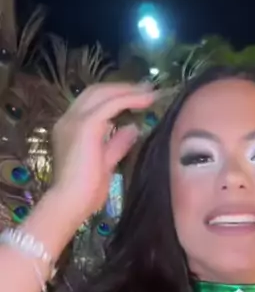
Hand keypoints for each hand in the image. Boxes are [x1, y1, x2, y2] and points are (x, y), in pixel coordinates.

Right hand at [51, 82, 156, 226]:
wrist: (70, 203)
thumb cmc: (85, 192)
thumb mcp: (106, 163)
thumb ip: (116, 144)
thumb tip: (132, 128)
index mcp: (70, 129)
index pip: (92, 103)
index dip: (115, 97)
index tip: (137, 97)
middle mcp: (69, 119)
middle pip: (95, 92)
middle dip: (122, 88)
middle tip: (147, 90)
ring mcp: (75, 120)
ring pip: (102, 94)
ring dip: (127, 91)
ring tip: (150, 93)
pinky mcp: (86, 125)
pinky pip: (110, 105)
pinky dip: (128, 99)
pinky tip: (144, 100)